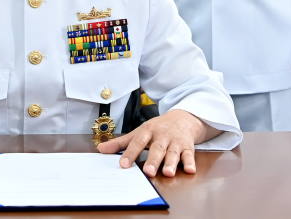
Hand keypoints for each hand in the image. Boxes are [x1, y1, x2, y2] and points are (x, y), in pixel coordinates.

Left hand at [96, 109, 216, 176]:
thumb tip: (101, 149)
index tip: (123, 165)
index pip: (137, 142)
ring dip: (171, 163)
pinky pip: (189, 155)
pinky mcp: (188, 146)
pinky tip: (190, 170)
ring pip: (173, 153)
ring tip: (168, 173)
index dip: (130, 153)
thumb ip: (121, 143)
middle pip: (157, 148)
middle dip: (153, 160)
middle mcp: (161, 136)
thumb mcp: (138, 132)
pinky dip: (190, 162)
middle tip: (148, 172)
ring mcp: (175, 141)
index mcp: (147, 131)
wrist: (182, 118)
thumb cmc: (157, 128)